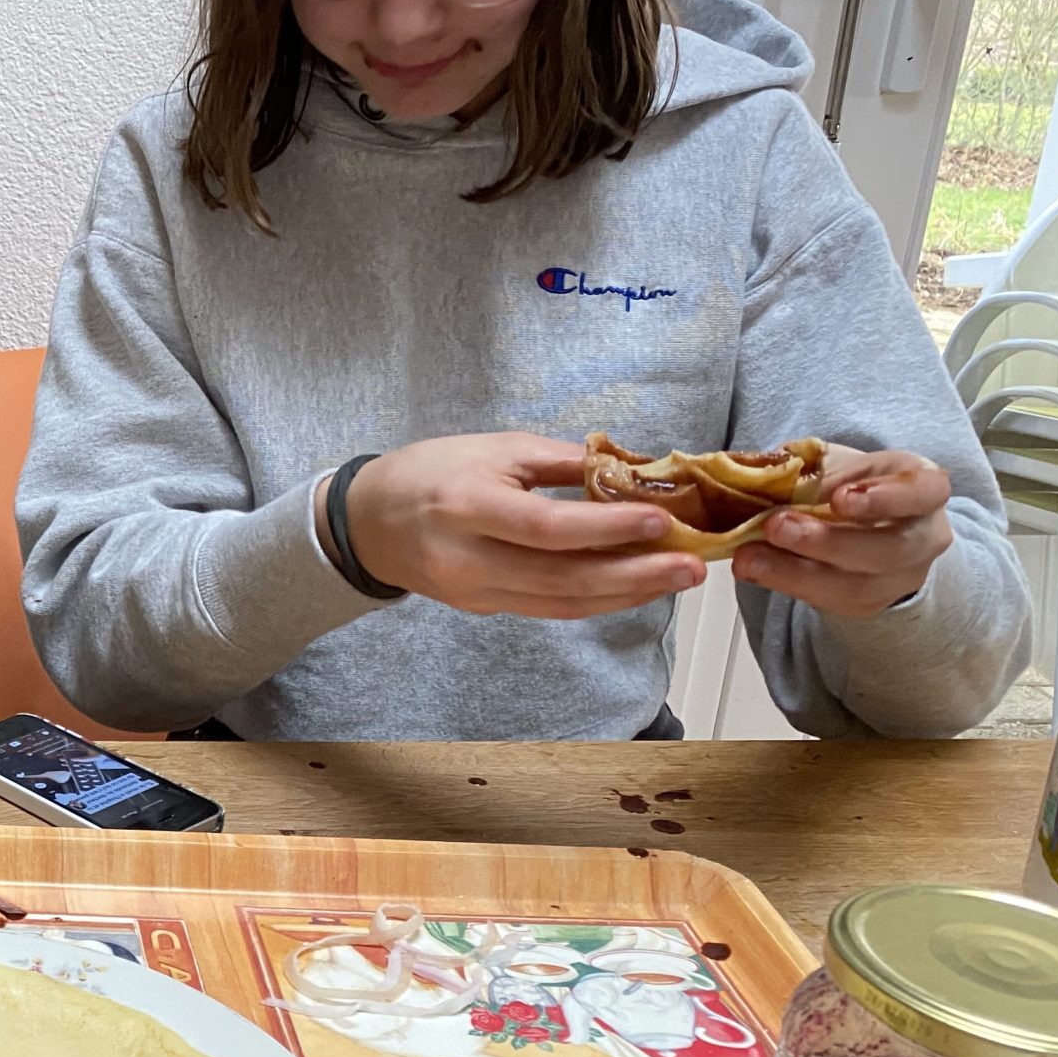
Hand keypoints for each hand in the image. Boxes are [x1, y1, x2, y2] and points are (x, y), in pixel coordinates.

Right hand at [336, 432, 706, 617]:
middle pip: (561, 579)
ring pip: (561, 604)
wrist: (366, 522)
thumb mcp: (492, 447)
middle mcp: (469, 558)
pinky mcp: (481, 609)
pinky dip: (596, 600)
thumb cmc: (430, 471)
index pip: (545, 527)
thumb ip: (560, 462)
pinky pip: (547, 608)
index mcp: (467, 505)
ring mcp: (474, 592)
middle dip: (634, 576)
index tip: (659, 520)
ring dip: (625, 594)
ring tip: (676, 579)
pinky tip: (633, 587)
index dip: (605, 528)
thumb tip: (630, 471)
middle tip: (691, 567)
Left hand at [733, 447, 951, 616]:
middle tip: (776, 526)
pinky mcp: (869, 603)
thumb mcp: (841, 464)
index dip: (886, 498)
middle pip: (890, 549)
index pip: (925, 492)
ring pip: (857, 586)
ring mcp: (900, 577)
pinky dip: (787, 584)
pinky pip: (831, 601)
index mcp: (925, 488)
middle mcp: (924, 537)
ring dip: (796, 572)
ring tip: (748, 558)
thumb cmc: (855, 483)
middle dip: (829, 541)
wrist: (868, 524)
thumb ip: (813, 467)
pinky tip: (753, 570)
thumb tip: (767, 473)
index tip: (841, 499)